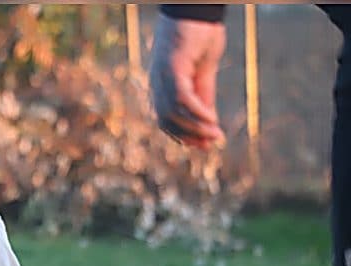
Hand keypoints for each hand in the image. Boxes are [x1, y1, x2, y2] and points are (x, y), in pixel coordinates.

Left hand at [149, 14, 226, 149]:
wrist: (197, 9)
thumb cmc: (200, 36)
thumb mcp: (204, 72)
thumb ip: (203, 96)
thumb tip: (208, 123)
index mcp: (162, 86)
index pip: (165, 119)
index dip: (182, 135)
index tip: (202, 145)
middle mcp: (158, 83)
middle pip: (166, 121)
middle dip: (188, 136)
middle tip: (209, 144)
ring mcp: (162, 76)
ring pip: (173, 113)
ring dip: (194, 127)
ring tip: (214, 134)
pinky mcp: (172, 68)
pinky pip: (182, 98)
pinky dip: (196, 111)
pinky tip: (211, 119)